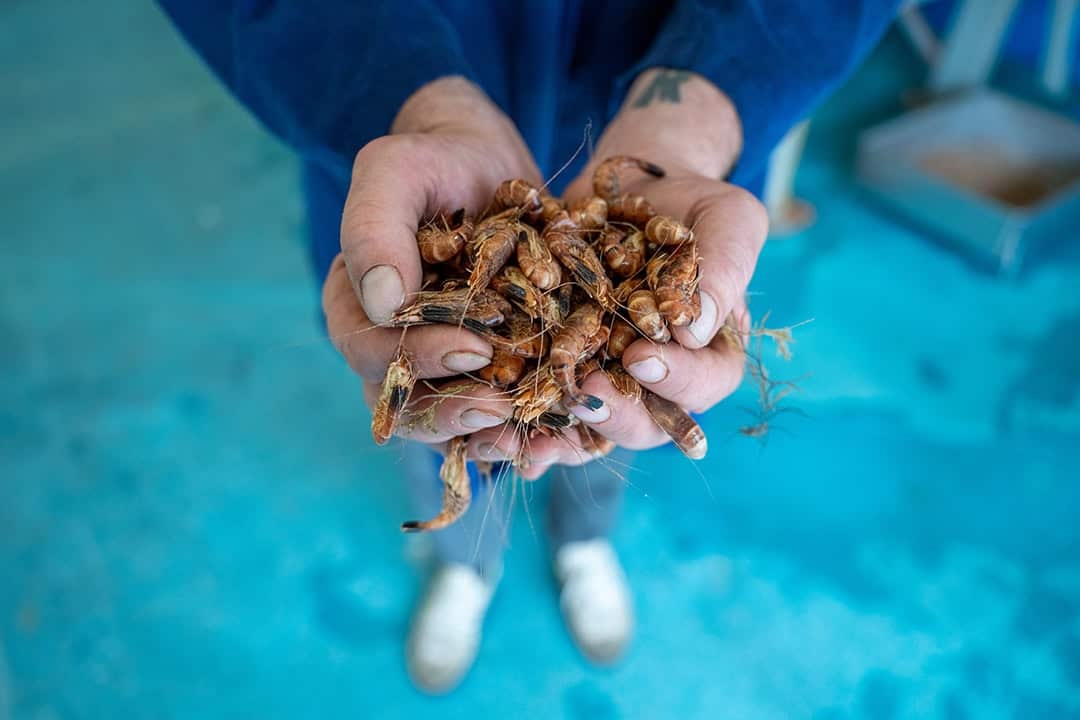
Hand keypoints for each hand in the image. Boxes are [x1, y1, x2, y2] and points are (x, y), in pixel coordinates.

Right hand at [321, 76, 541, 455]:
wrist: (488, 166)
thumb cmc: (435, 162)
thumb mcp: (397, 171)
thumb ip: (374, 226)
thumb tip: (382, 303)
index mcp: (357, 307)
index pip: (371, 352)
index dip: (416, 359)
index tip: (470, 349)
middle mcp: (392, 347)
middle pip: (407, 405)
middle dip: (452, 414)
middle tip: (499, 411)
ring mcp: (441, 365)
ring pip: (451, 421)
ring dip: (487, 436)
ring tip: (528, 437)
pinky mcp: (490, 371)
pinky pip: (498, 414)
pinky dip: (525, 431)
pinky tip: (559, 435)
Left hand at [538, 68, 767, 468]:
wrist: (631, 189)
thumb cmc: (693, 203)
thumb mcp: (728, 219)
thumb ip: (724, 268)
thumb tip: (696, 330)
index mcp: (711, 355)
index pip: (704, 384)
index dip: (676, 380)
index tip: (642, 358)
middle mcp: (660, 381)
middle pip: (646, 423)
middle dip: (615, 413)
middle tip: (588, 389)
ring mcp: (608, 377)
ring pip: (590, 427)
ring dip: (561, 436)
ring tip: (532, 434)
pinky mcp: (563, 365)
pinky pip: (545, 404)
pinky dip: (522, 417)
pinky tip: (491, 429)